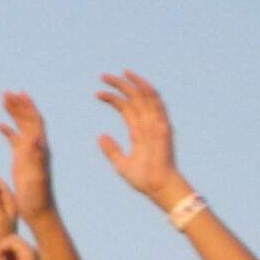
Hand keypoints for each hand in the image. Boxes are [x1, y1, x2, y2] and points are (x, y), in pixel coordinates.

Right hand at [0, 92, 55, 220]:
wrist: (39, 211)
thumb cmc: (38, 198)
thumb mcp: (38, 177)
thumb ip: (37, 157)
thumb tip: (36, 139)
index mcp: (40, 149)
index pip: (35, 122)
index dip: (28, 108)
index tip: (20, 94)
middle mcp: (37, 147)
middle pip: (28, 120)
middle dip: (19, 105)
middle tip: (7, 92)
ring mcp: (29, 153)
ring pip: (21, 127)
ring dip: (14, 113)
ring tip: (4, 100)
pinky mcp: (22, 160)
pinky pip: (15, 140)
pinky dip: (8, 130)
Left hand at [0, 233, 43, 259]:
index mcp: (31, 259)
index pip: (15, 244)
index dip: (3, 248)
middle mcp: (33, 253)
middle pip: (14, 238)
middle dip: (1, 245)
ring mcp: (32, 252)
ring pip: (12, 238)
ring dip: (0, 245)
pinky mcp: (27, 253)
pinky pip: (11, 241)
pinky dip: (1, 247)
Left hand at [94, 72, 186, 203]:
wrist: (157, 186)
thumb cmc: (142, 178)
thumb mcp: (120, 164)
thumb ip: (111, 150)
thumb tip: (100, 135)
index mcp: (138, 131)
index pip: (125, 107)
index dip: (112, 98)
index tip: (97, 92)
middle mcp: (147, 124)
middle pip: (134, 98)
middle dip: (120, 85)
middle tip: (103, 75)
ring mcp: (156, 124)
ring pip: (145, 98)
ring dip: (134, 84)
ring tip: (121, 72)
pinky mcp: (162, 127)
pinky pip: (157, 106)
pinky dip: (149, 93)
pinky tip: (140, 83)